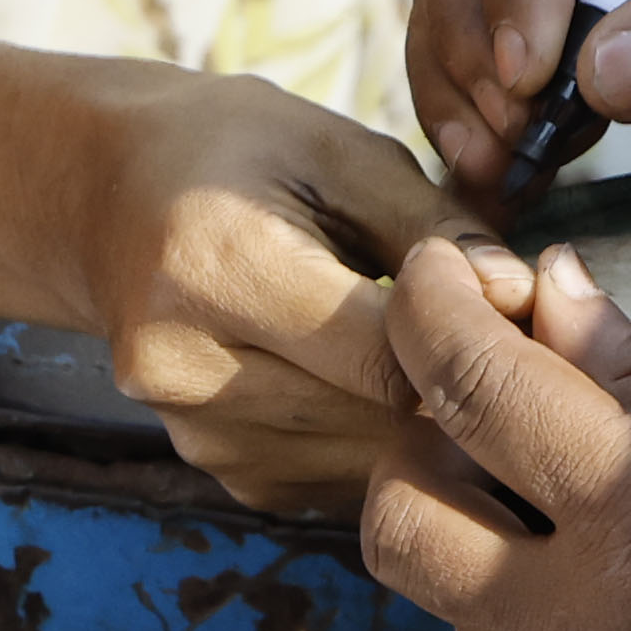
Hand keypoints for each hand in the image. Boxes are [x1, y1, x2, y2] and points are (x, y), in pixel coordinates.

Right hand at [0, 2, 527, 514]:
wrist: (106, 197)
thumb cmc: (234, 151)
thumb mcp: (338, 149)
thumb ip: (436, 223)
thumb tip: (524, 297)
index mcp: (211, 264)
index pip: (380, 356)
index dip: (468, 336)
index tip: (516, 300)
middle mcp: (184, 364)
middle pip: (379, 420)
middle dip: (462, 385)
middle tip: (516, 338)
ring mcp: (194, 432)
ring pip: (368, 462)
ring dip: (429, 419)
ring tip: (456, 354)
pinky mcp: (221, 472)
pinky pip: (343, 481)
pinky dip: (386, 440)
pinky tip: (394, 385)